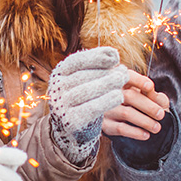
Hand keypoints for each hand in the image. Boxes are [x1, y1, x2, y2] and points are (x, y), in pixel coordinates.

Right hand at [47, 46, 128, 163]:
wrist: (71, 126)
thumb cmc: (84, 97)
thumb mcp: (86, 79)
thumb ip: (97, 66)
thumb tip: (114, 55)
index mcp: (60, 73)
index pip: (77, 61)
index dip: (96, 57)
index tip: (115, 56)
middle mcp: (57, 87)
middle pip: (83, 76)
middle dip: (105, 72)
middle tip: (123, 71)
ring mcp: (62, 104)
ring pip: (87, 91)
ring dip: (107, 84)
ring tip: (122, 80)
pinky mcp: (71, 121)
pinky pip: (91, 109)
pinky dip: (106, 101)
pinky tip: (119, 96)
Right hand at [102, 69, 169, 139]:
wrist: (119, 121)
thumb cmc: (139, 104)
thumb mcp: (148, 96)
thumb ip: (154, 95)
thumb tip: (155, 96)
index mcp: (122, 82)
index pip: (128, 76)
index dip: (138, 80)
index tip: (150, 87)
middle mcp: (110, 93)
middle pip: (129, 96)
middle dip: (148, 106)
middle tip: (161, 114)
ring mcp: (106, 109)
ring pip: (126, 113)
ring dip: (145, 121)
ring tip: (156, 127)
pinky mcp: (105, 125)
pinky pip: (121, 128)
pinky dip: (135, 132)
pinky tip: (146, 134)